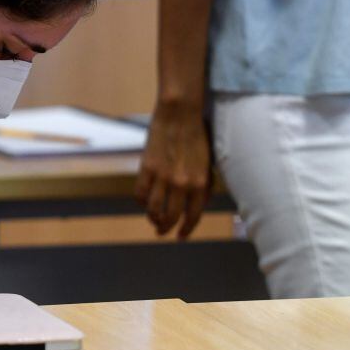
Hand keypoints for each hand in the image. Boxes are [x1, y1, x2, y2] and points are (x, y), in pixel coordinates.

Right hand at [135, 103, 211, 238]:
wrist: (180, 113)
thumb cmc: (197, 135)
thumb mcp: (208, 162)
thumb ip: (205, 184)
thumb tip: (201, 203)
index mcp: (200, 183)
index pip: (193, 216)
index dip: (186, 230)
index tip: (181, 236)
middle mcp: (182, 184)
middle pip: (171, 217)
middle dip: (166, 228)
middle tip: (162, 231)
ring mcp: (163, 177)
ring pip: (154, 209)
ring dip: (152, 218)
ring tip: (153, 219)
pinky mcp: (147, 168)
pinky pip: (140, 194)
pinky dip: (141, 202)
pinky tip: (144, 202)